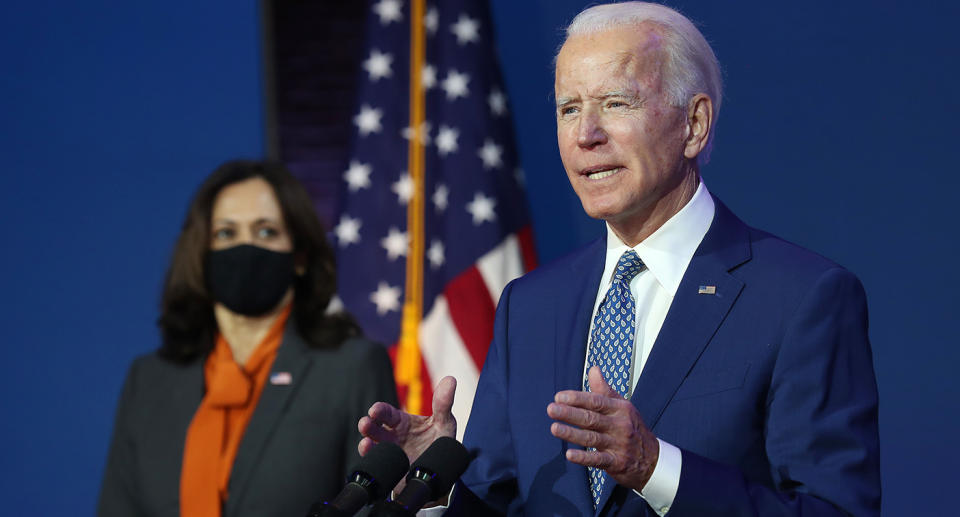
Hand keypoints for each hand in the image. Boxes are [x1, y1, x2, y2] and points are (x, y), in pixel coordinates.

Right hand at [358, 376, 457, 463]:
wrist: (442, 472)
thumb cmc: (439, 443)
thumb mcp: (444, 423)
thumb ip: (444, 404)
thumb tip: (450, 380)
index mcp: (400, 422)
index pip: (386, 413)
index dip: (379, 410)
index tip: (374, 410)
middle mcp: (391, 437)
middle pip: (373, 428)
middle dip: (367, 425)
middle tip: (365, 424)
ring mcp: (389, 455)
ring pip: (371, 448)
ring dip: (365, 445)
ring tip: (366, 444)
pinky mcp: (390, 472)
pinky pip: (376, 467)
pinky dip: (371, 463)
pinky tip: (373, 460)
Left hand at [547, 366, 658, 491]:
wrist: (653, 459)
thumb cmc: (632, 428)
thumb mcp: (622, 406)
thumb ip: (604, 390)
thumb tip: (593, 369)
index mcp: (620, 408)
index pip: (596, 401)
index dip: (577, 398)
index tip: (559, 397)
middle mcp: (620, 425)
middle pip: (592, 418)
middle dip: (570, 413)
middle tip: (551, 409)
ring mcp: (619, 444)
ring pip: (592, 438)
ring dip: (572, 433)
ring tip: (554, 428)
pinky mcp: (617, 462)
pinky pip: (598, 460)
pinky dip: (584, 457)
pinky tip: (569, 455)